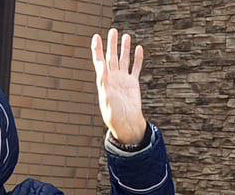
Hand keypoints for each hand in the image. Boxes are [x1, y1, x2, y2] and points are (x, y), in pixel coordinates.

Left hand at [91, 28, 145, 144]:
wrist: (126, 124)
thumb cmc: (114, 115)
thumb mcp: (106, 98)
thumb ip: (103, 81)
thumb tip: (101, 66)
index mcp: (104, 82)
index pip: (99, 62)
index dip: (97, 49)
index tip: (96, 37)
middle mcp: (113, 79)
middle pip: (111, 57)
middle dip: (112, 44)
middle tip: (113, 31)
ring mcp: (124, 81)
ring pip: (124, 60)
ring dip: (124, 48)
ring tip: (125, 36)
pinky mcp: (133, 84)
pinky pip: (136, 68)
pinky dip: (137, 59)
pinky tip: (138, 49)